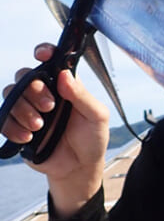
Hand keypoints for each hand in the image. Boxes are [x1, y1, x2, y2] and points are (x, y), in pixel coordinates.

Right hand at [1, 43, 108, 216]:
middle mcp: (46, 93)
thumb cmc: (92, 139)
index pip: (52, 61)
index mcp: (66, 86)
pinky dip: (13, 127)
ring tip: (40, 126)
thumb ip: (82, 96)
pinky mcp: (18, 127)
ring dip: (23, 110)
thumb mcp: (97, 116)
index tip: (41, 55)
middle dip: (34, 89)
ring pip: (12, 95)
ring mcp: (30, 109)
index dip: (44, 52)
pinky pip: (3, 118)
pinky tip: (28, 137)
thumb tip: (65, 74)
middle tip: (49, 107)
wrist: (79, 167)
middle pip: (26, 76)